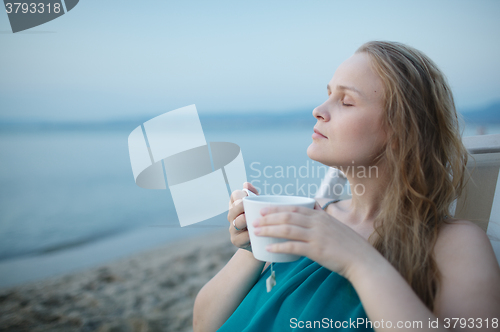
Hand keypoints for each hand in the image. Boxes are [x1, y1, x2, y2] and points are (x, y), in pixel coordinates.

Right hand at [227, 182, 258, 251]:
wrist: (259, 242)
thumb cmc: (258, 220)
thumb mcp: (258, 206)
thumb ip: (254, 194)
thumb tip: (246, 183)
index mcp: (236, 205)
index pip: (235, 195)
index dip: (241, 195)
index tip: (248, 196)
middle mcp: (232, 216)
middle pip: (234, 208)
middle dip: (241, 206)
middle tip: (249, 206)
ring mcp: (233, 228)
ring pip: (236, 222)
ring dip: (244, 220)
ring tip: (252, 219)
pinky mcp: (236, 240)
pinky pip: (241, 237)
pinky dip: (248, 235)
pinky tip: (255, 233)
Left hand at [252, 204, 377, 278]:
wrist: (362, 260)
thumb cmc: (348, 245)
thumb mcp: (334, 226)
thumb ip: (320, 221)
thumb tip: (308, 217)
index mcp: (320, 216)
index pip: (293, 207)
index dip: (276, 208)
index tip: (263, 210)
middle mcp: (317, 223)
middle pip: (287, 216)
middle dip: (268, 218)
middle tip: (254, 221)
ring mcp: (316, 236)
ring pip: (287, 229)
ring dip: (269, 230)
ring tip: (256, 233)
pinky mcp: (316, 250)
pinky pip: (293, 247)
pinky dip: (279, 247)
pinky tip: (269, 249)